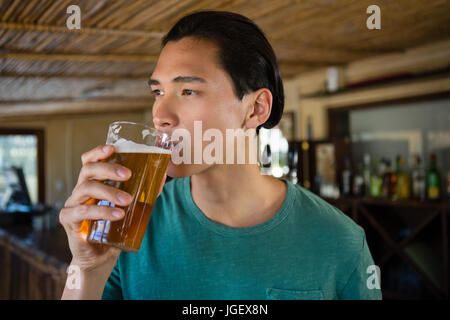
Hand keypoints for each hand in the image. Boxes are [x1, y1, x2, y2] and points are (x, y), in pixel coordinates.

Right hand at [59, 144, 132, 271]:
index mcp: (92, 182)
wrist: (100, 255)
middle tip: (128, 175)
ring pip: (86, 189)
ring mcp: (72, 204)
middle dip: (109, 169)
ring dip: (109, 192)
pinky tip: (116, 215)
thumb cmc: (114, 226)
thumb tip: (162, 177)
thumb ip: (143, 192)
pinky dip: (100, 212)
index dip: (98, 152)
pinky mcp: (68, 220)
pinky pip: (81, 212)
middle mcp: (80, 190)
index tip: (112, 148)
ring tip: (127, 200)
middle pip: (88, 170)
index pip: (90, 161)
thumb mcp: (130, 207)